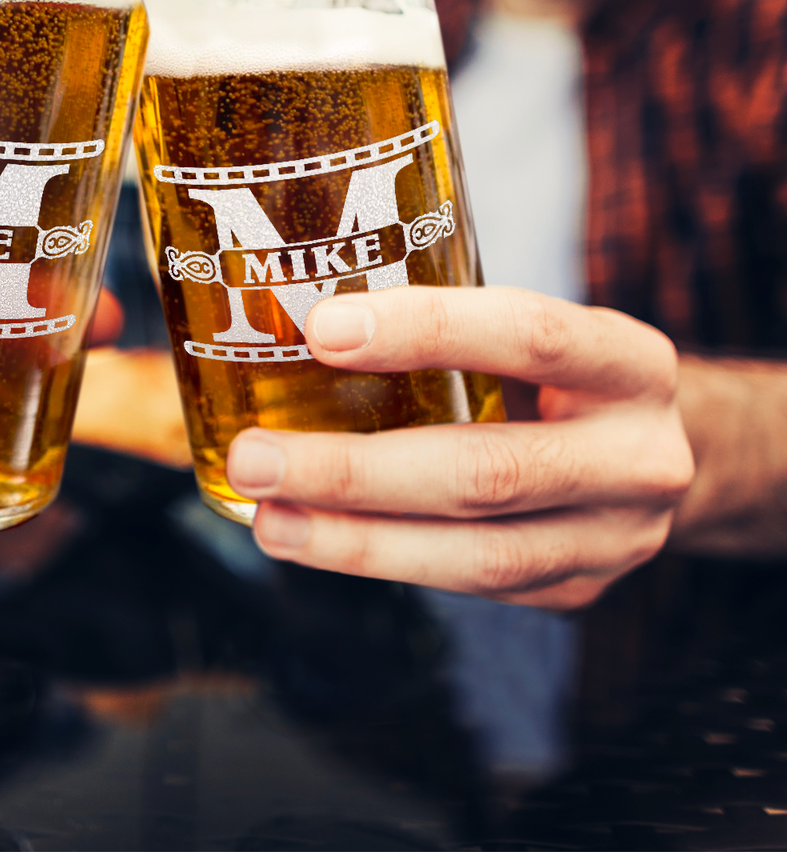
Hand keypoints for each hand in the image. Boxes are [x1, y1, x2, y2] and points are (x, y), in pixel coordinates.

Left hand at [226, 287, 693, 608]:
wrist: (649, 453)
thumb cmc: (559, 375)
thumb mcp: (532, 331)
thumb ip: (445, 326)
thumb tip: (292, 314)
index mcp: (628, 363)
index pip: (529, 336)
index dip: (424, 331)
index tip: (322, 329)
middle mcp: (637, 457)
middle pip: (488, 472)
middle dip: (357, 471)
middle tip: (256, 459)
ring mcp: (614, 539)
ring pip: (476, 555)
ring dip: (355, 541)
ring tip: (268, 520)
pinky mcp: (576, 590)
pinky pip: (468, 585)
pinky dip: (383, 561)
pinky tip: (314, 540)